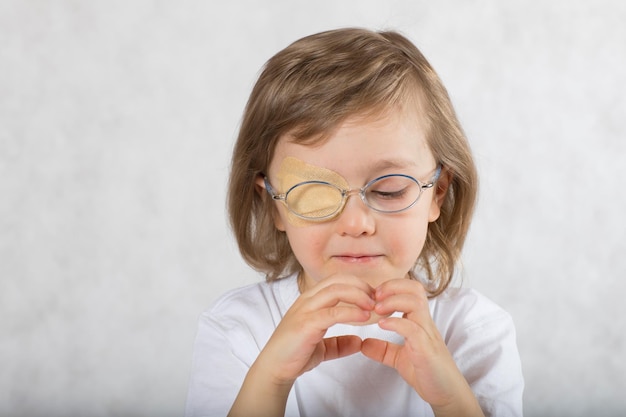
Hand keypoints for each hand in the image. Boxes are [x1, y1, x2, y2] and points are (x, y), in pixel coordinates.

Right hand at [259, 274, 375, 384]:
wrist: (274, 369)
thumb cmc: (294, 355)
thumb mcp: (322, 347)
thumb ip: (340, 343)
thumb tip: (358, 342)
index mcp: (310, 300)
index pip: (337, 281)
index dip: (358, 285)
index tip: (374, 298)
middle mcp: (307, 300)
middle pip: (339, 281)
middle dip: (362, 287)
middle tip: (378, 300)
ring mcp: (305, 310)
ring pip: (336, 291)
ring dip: (359, 296)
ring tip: (373, 307)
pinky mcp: (306, 324)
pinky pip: (332, 312)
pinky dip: (351, 313)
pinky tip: (364, 318)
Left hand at [361, 279, 483, 416]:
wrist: (446, 394)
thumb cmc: (427, 373)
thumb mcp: (399, 358)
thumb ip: (383, 349)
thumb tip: (363, 343)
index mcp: (418, 322)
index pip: (410, 290)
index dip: (391, 287)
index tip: (373, 295)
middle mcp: (425, 324)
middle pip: (415, 289)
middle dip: (392, 286)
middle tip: (374, 296)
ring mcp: (427, 335)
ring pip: (416, 303)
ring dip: (393, 301)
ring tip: (377, 309)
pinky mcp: (426, 350)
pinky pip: (413, 329)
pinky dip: (396, 323)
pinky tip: (382, 325)